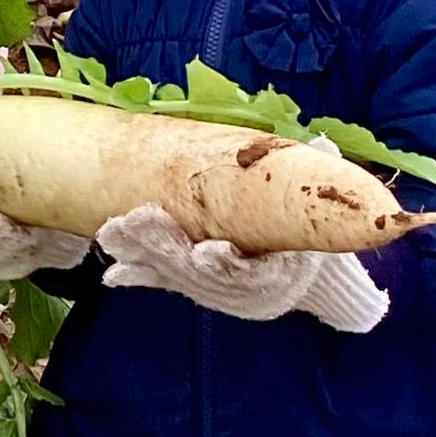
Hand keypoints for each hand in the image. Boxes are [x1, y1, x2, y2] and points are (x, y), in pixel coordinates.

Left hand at [98, 204, 387, 332]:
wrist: (300, 277)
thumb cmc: (305, 234)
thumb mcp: (316, 211)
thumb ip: (316, 183)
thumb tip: (323, 145)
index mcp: (275, 274)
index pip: (247, 274)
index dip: (226, 266)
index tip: (206, 252)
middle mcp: (239, 290)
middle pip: (197, 275)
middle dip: (165, 249)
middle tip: (135, 222)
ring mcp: (211, 290)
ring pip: (172, 276)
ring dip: (142, 254)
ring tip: (113, 232)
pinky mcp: (191, 286)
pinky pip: (161, 282)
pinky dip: (137, 276)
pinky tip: (112, 274)